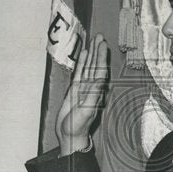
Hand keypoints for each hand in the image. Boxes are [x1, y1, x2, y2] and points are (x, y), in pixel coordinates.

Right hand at [55, 34, 108, 154]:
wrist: (69, 135)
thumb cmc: (78, 126)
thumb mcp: (86, 111)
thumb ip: (93, 96)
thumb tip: (100, 80)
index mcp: (96, 91)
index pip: (100, 70)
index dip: (102, 57)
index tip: (103, 45)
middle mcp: (92, 87)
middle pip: (96, 65)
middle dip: (98, 51)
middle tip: (99, 36)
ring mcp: (83, 87)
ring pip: (89, 67)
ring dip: (91, 54)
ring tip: (93, 41)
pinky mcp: (75, 90)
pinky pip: (80, 73)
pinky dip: (82, 63)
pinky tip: (84, 54)